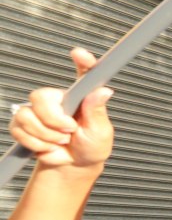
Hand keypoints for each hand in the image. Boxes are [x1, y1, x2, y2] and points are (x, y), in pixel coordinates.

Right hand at [10, 48, 114, 168]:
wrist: (73, 166)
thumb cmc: (91, 147)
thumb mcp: (100, 131)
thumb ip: (97, 111)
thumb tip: (104, 91)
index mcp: (80, 96)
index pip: (83, 73)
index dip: (82, 61)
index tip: (79, 54)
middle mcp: (58, 99)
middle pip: (40, 97)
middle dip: (53, 119)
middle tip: (68, 130)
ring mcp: (38, 110)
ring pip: (27, 115)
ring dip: (46, 135)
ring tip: (61, 141)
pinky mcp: (24, 123)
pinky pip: (19, 129)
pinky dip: (36, 143)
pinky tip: (48, 145)